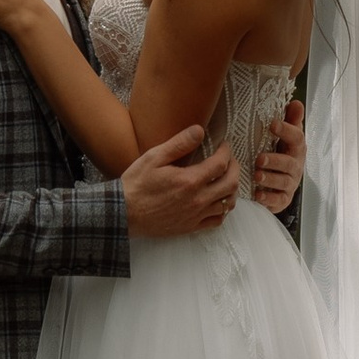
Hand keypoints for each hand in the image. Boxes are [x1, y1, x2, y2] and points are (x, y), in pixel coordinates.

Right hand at [122, 125, 241, 239]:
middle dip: (235, 168)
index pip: (221, 164)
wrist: (124, 213)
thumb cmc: (136, 184)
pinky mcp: (190, 227)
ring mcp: (195, 215)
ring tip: (226, 179)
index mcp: (190, 180)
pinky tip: (217, 201)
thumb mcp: (154, 157)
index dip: (226, 152)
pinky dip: (223, 209)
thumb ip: (179, 144)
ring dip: (232, 189)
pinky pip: (217, 220)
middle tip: (229, 160)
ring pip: (228, 203)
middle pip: (231, 184)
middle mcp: (197, 200)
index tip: (223, 145)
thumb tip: (200, 130)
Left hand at [252, 96, 305, 215]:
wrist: (281, 182)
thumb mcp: (286, 136)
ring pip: (283, 182)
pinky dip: (268, 199)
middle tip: (259, 158)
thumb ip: (290, 120)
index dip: (286, 130)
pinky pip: (278, 200)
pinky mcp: (283, 199)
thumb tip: (296, 102)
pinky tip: (258, 195)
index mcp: (296, 149)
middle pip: (289, 163)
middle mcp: (296, 166)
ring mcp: (290, 184)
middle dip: (275, 161)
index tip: (272, 124)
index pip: (297, 138)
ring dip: (270, 179)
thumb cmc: (281, 154)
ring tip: (256, 176)